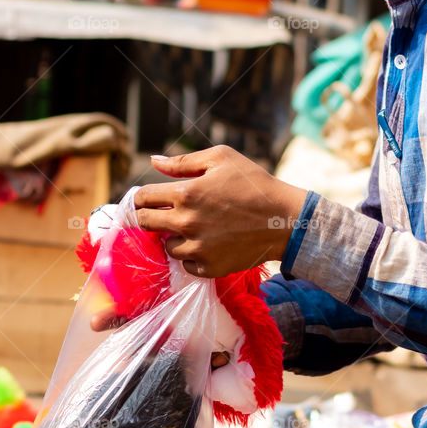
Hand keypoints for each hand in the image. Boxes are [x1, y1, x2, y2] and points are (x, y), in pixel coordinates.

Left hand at [134, 145, 307, 276]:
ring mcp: (197, 248)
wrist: (284, 219)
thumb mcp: (221, 159)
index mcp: (185, 193)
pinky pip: (187, 265)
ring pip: (166, 246)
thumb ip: (183, 161)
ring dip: (175, 238)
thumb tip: (154, 161)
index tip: (149, 199)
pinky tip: (208, 244)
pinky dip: (193, 256)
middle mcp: (186, 222)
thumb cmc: (254, 183)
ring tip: (195, 229)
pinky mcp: (209, 267)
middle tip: (165, 214)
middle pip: (145, 223)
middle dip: (150, 216)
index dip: (141, 197)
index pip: (142, 198)